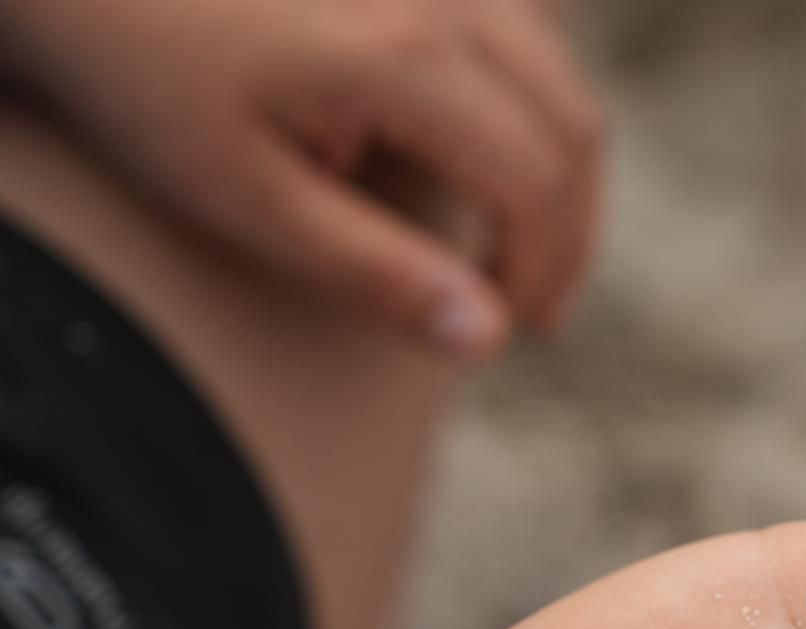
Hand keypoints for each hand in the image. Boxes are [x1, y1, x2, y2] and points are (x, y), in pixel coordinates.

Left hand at [1, 0, 600, 355]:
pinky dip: (531, 105)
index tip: (509, 331)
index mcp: (409, 61)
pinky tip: (491, 156)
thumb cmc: (150, 84)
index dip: (542, 273)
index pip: (538, 185)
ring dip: (557, 170)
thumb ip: (377, 272)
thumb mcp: (250, 202)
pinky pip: (525, 31)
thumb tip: (488, 340)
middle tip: (536, 308)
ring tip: (520, 246)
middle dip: (570, 232)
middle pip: (573, 126)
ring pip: (559, 74)